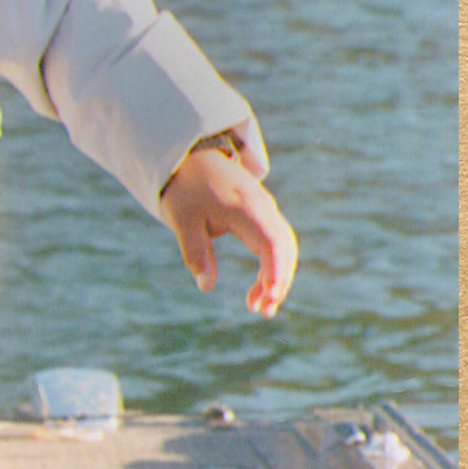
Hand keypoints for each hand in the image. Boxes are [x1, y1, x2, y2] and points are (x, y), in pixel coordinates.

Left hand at [160, 146, 297, 317]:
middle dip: (279, 282)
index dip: (276, 272)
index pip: (272, 244)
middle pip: (285, 248)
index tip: (271, 297)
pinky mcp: (261, 214)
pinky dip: (271, 266)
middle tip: (263, 312)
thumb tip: (205, 287)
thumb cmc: (184, 187)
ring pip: (283, 247)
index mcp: (245, 208)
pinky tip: (258, 288)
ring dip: (276, 277)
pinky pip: (275, 243)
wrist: (190, 156)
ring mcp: (265, 209)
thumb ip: (195, 253)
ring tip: (257, 306)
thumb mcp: (182, 220)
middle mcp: (263, 208)